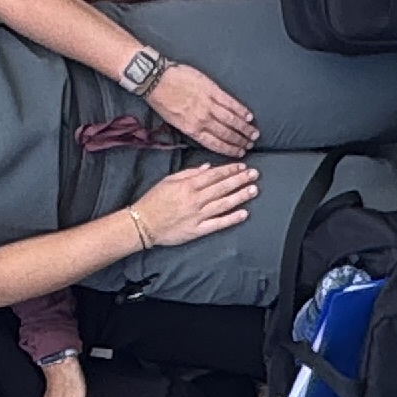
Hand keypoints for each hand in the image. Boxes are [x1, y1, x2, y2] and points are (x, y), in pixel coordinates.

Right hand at [130, 159, 258, 249]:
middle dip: (240, 180)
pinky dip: (231, 218)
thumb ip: (189, 173)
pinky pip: (218, 223)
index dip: (230, 170)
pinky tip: (244, 213)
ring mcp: (197, 215)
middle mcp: (195, 199)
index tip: (242, 166)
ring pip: (223, 203)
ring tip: (253, 189)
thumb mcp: (168, 180)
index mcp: (188, 185)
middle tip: (254, 174)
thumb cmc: (153, 201)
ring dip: (240, 196)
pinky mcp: (197, 230)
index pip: (214, 175)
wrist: (142, 223)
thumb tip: (208, 167)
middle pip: (222, 187)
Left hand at [140, 57, 257, 152]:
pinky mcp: (212, 90)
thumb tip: (204, 133)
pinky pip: (230, 102)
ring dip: (244, 128)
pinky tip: (248, 116)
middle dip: (240, 141)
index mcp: (191, 129)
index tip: (239, 153)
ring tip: (254, 134)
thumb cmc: (161, 100)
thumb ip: (190, 128)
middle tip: (251, 145)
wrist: (156, 79)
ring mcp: (208, 104)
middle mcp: (202, 119)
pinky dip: (241, 110)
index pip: (215, 143)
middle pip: (226, 133)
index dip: (229, 149)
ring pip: (231, 119)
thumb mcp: (173, 121)